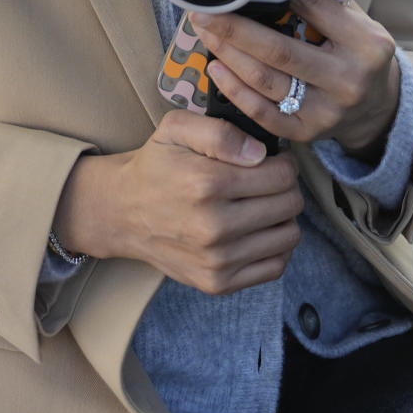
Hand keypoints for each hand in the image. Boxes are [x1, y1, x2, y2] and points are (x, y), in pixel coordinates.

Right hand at [52, 109, 303, 294]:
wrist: (123, 212)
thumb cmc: (155, 166)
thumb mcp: (176, 129)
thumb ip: (220, 131)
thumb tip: (260, 153)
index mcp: (206, 183)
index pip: (282, 175)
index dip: (283, 162)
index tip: (271, 160)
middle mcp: (214, 226)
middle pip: (290, 204)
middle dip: (286, 186)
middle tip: (267, 180)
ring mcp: (217, 260)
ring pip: (289, 236)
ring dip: (282, 216)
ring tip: (262, 204)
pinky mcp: (218, 283)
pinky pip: (275, 266)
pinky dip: (275, 247)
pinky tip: (257, 230)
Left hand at [190, 0, 400, 159]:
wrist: (379, 108)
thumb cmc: (359, 53)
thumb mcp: (358, 22)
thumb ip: (324, 2)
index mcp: (364, 44)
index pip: (313, 8)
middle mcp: (346, 80)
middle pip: (280, 50)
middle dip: (235, 28)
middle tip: (205, 10)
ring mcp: (326, 111)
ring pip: (265, 81)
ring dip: (228, 54)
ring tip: (205, 32)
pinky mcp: (307, 132)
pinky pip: (263, 113)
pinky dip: (235, 90)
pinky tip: (216, 68)